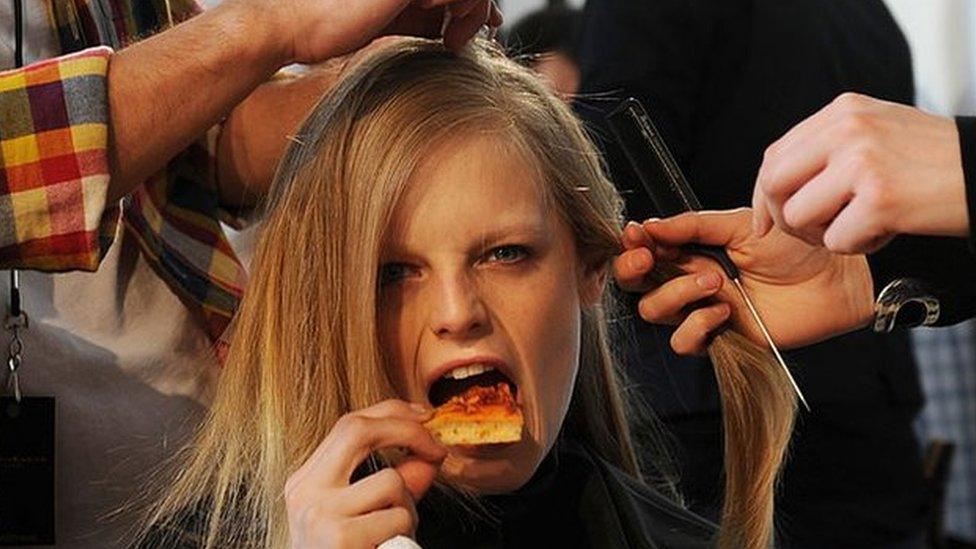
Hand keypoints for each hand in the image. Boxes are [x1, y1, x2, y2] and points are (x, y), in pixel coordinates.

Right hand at [239, 0, 502, 64]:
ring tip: (451, 42)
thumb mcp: (400, 20)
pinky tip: (443, 33)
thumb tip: (467, 26)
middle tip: (464, 40)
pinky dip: (463, 9)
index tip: (486, 29)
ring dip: (473, 13)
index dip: (480, 3)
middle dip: (481, 10)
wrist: (304, 26)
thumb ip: (432, 16)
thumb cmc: (342, 26)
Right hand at [285, 400, 446, 547]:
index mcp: (306, 481)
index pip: (348, 425)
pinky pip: (397, 518)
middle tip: (436, 449)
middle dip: (406, 431)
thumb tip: (431, 455)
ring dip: (408, 508)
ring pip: (389, 482)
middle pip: (357, 429)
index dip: (391, 412)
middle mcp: (304, 492)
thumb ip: (397, 483)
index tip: (424, 416)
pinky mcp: (339, 538)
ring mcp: (318, 514)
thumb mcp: (370, 515)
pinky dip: (405, 533)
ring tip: (395, 535)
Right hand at [613, 209, 874, 354]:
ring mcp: (703, 312)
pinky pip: (686, 342)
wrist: (834, 274)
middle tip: (648, 257)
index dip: (633, 246)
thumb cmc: (794, 245)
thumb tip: (650, 226)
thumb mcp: (738, 224)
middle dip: (633, 270)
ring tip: (712, 279)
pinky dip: (696, 324)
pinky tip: (722, 308)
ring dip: (675, 293)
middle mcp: (690, 283)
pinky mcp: (722, 338)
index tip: (637, 234)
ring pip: (655, 312)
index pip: (646, 253)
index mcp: (691, 252)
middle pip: (638, 286)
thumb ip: (692, 227)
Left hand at [752, 92, 967, 252]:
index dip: (765, 195)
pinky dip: (858, 246)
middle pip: (774, 185)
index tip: (767, 220)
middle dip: (784, 218)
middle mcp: (847, 130)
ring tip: (859, 226)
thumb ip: (828, 149)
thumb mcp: (877, 132)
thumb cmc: (935, 161)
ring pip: (798, 217)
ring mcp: (862, 162)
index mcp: (843, 112)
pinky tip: (885, 231)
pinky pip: (837, 241)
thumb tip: (772, 186)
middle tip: (813, 231)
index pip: (775, 156)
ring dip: (824, 235)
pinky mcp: (880, 198)